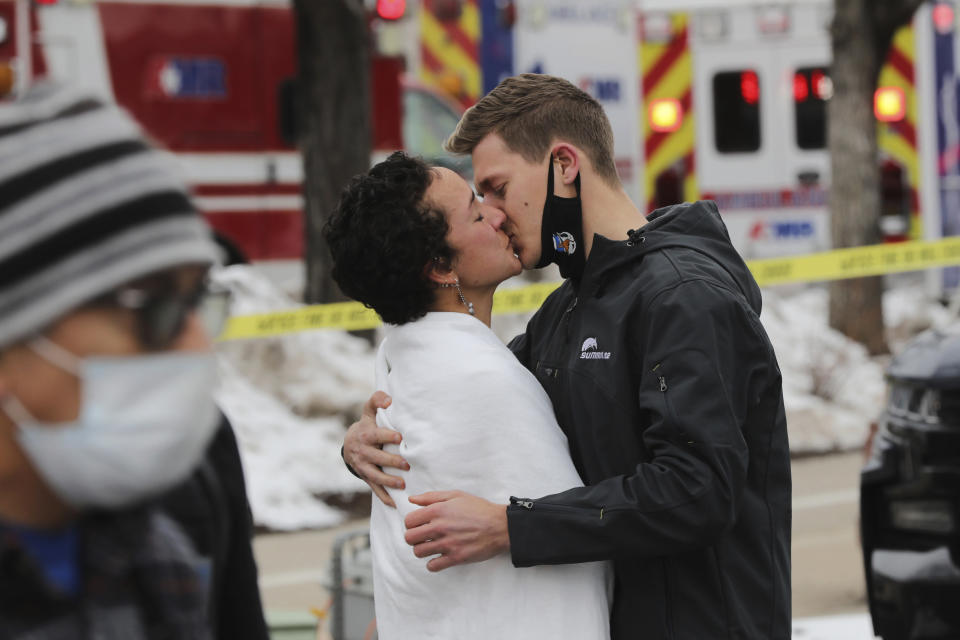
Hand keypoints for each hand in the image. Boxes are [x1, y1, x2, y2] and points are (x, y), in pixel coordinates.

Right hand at [343, 391, 407, 507]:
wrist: (349, 444)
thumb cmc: (367, 425)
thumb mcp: (368, 412)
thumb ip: (376, 400)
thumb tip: (389, 400)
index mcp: (366, 435)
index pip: (377, 436)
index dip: (387, 436)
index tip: (399, 437)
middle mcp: (363, 452)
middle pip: (377, 458)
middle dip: (391, 461)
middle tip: (407, 465)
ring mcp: (364, 466)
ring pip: (375, 475)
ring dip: (389, 481)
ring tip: (402, 484)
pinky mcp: (366, 477)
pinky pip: (375, 488)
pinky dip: (384, 496)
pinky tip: (395, 503)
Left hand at [403, 491, 508, 571]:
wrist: (500, 526)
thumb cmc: (479, 509)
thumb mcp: (456, 495)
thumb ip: (431, 497)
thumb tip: (412, 500)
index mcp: (437, 510)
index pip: (408, 521)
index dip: (412, 523)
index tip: (419, 525)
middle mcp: (439, 527)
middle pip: (409, 538)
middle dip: (414, 537)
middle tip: (423, 537)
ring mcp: (447, 544)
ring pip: (418, 552)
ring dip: (422, 550)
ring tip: (431, 546)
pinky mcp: (455, 558)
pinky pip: (432, 566)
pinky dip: (433, 563)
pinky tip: (439, 557)